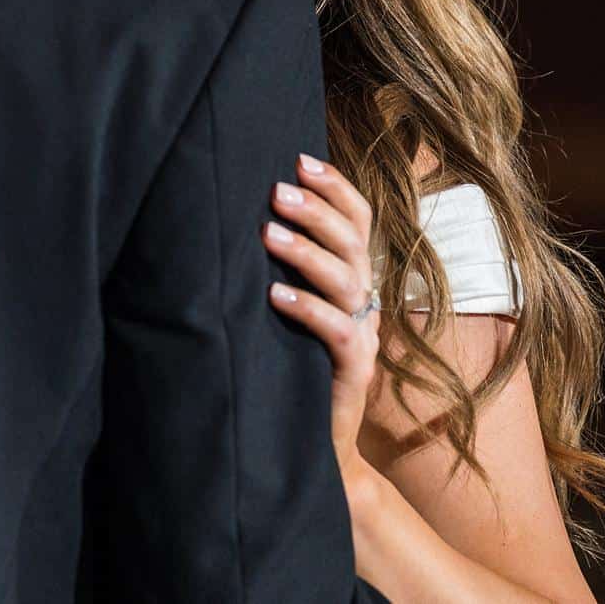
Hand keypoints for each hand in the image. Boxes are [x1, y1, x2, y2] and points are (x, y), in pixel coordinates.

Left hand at [263, 152, 380, 464]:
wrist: (308, 445)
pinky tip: (275, 295)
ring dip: (306, 252)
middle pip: (353, 243)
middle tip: (276, 190)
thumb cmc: (287, 365)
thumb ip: (280, 267)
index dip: (336, 188)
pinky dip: (308, 308)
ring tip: (268, 232)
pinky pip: (337, 331)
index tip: (300, 159)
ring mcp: (362, 336)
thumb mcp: (286, 307)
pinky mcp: (353, 372)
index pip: (357, 222)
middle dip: (317, 210)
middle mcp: (362, 302)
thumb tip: (242, 214)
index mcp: (351, 279)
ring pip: (347, 280)